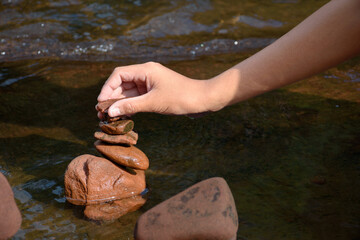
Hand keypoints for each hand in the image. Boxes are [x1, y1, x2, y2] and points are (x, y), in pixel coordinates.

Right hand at [97, 62, 219, 117]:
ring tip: (110, 117)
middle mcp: (147, 74)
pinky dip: (131, 106)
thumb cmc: (181, 98)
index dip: (107, 88)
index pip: (119, 74)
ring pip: (130, 92)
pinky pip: (138, 98)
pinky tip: (124, 116)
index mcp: (146, 70)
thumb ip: (131, 106)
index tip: (101, 103)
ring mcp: (151, 84)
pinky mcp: (156, 93)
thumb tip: (110, 112)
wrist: (204, 100)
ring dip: (120, 103)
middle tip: (102, 114)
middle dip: (112, 98)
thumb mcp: (154, 103)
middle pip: (122, 83)